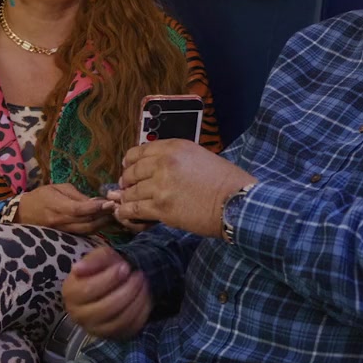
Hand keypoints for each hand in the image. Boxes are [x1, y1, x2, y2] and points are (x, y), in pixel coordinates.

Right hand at [15, 184, 112, 233]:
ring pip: (87, 230)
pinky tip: (104, 221)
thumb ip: (77, 196)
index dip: (96, 207)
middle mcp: (60, 222)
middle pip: (87, 222)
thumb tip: (96, 202)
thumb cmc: (41, 196)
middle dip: (104, 216)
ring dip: (103, 224)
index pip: (79, 209)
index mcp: (56, 206)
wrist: (22, 213)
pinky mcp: (65, 237)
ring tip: (114, 214)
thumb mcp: (58, 188)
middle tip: (118, 208)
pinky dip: (96, 228)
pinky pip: (83, 234)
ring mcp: (63, 231)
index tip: (110, 202)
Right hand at [63, 246, 150, 338]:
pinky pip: (130, 328)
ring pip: (119, 321)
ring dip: (137, 300)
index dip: (110, 279)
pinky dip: (142, 311)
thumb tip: (77, 269)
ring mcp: (95, 329)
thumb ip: (93, 260)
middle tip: (139, 275)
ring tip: (144, 284)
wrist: (117, 281)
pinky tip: (145, 296)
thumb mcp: (101, 257)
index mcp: (71, 293)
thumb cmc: (105, 268)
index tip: (125, 267)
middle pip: (105, 308)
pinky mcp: (113, 336)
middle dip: (127, 290)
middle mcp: (78, 315)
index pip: (88, 290)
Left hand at [114, 139, 256, 236]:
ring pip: (130, 192)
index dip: (130, 162)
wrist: (236, 202)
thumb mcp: (200, 157)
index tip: (128, 169)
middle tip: (128, 189)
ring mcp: (160, 185)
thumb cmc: (226, 181)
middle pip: (132, 171)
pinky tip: (127, 215)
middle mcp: (164, 163)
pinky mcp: (160, 207)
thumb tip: (159, 170)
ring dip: (128, 199)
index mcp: (175, 147)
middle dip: (127, 182)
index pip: (139, 151)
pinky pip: (133, 209)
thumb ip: (177, 159)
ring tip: (129, 204)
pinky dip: (126, 213)